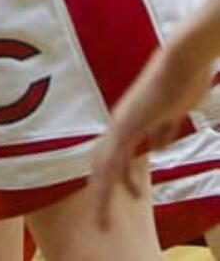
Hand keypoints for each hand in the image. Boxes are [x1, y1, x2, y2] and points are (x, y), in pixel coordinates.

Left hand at [91, 33, 217, 231]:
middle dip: (100, 194)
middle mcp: (120, 123)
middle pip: (102, 164)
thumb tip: (157, 147)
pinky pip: (118, 158)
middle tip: (101, 221)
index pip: (113, 156)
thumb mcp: (171, 113)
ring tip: (103, 221)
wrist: (182, 61)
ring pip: (105, 166)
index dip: (113, 180)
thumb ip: (162, 129)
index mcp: (129, 121)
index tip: (118, 201)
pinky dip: (116, 181)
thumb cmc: (181, 81)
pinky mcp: (130, 123)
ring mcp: (122, 122)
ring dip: (103, 195)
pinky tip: (125, 198)